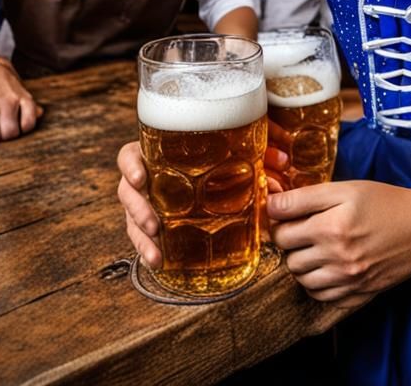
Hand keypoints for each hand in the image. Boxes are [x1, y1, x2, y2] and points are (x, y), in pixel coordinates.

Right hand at [0, 59, 41, 143]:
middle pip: (8, 133)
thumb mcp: (22, 93)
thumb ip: (31, 106)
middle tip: (1, 131)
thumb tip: (40, 114)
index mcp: (22, 98)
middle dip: (5, 137)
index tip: (17, 127)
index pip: (28, 124)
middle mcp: (6, 101)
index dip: (23, 130)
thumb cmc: (6, 88)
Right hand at [117, 133, 289, 268]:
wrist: (218, 164)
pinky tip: (157, 261)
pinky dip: (146, 249)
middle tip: (154, 224)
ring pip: (130, 217)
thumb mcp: (236, 148)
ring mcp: (147, 199)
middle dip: (136, 209)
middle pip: (126, 190)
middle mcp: (148, 175)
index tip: (140, 177)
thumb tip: (283, 163)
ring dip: (139, 236)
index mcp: (157, 151)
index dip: (129, 165)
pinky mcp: (152, 219)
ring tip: (155, 253)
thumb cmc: (219, 151)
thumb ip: (258, 151)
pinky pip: (141, 234)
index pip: (129, 154)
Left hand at [268, 181, 410, 309]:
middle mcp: (337, 257)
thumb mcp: (345, 189)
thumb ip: (304, 196)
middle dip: (292, 243)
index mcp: (331, 227)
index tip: (290, 214)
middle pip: (289, 258)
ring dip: (303, 264)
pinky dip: (318, 284)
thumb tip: (269, 203)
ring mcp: (348, 280)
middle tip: (308, 228)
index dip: (282, 221)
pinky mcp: (358, 295)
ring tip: (319, 246)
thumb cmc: (384, 201)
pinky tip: (329, 265)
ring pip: (302, 280)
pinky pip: (321, 298)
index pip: (281, 232)